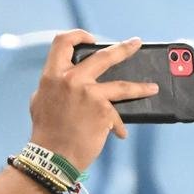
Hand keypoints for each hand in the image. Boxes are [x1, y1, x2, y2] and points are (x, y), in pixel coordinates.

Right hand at [28, 32, 158, 172]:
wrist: (52, 157)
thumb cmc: (45, 132)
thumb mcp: (40, 102)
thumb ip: (55, 86)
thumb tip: (67, 79)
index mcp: (52, 75)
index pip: (63, 42)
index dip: (78, 35)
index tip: (92, 39)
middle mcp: (72, 80)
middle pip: (104, 56)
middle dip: (124, 48)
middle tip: (136, 44)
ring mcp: (89, 94)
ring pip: (123, 85)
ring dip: (141, 87)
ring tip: (153, 88)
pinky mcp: (103, 111)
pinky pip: (116, 115)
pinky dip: (116, 126)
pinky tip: (119, 133)